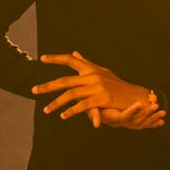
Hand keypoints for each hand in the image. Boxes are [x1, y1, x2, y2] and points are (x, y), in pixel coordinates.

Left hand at [31, 52, 164, 127]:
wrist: (135, 95)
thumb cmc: (118, 85)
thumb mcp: (102, 71)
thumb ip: (86, 63)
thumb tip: (74, 53)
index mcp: (91, 69)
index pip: (71, 60)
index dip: (56, 59)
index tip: (42, 59)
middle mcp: (93, 76)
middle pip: (65, 80)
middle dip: (48, 86)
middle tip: (34, 90)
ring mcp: (97, 87)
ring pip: (71, 95)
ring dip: (56, 103)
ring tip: (46, 110)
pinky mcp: (102, 98)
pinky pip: (83, 106)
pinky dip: (72, 111)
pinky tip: (63, 116)